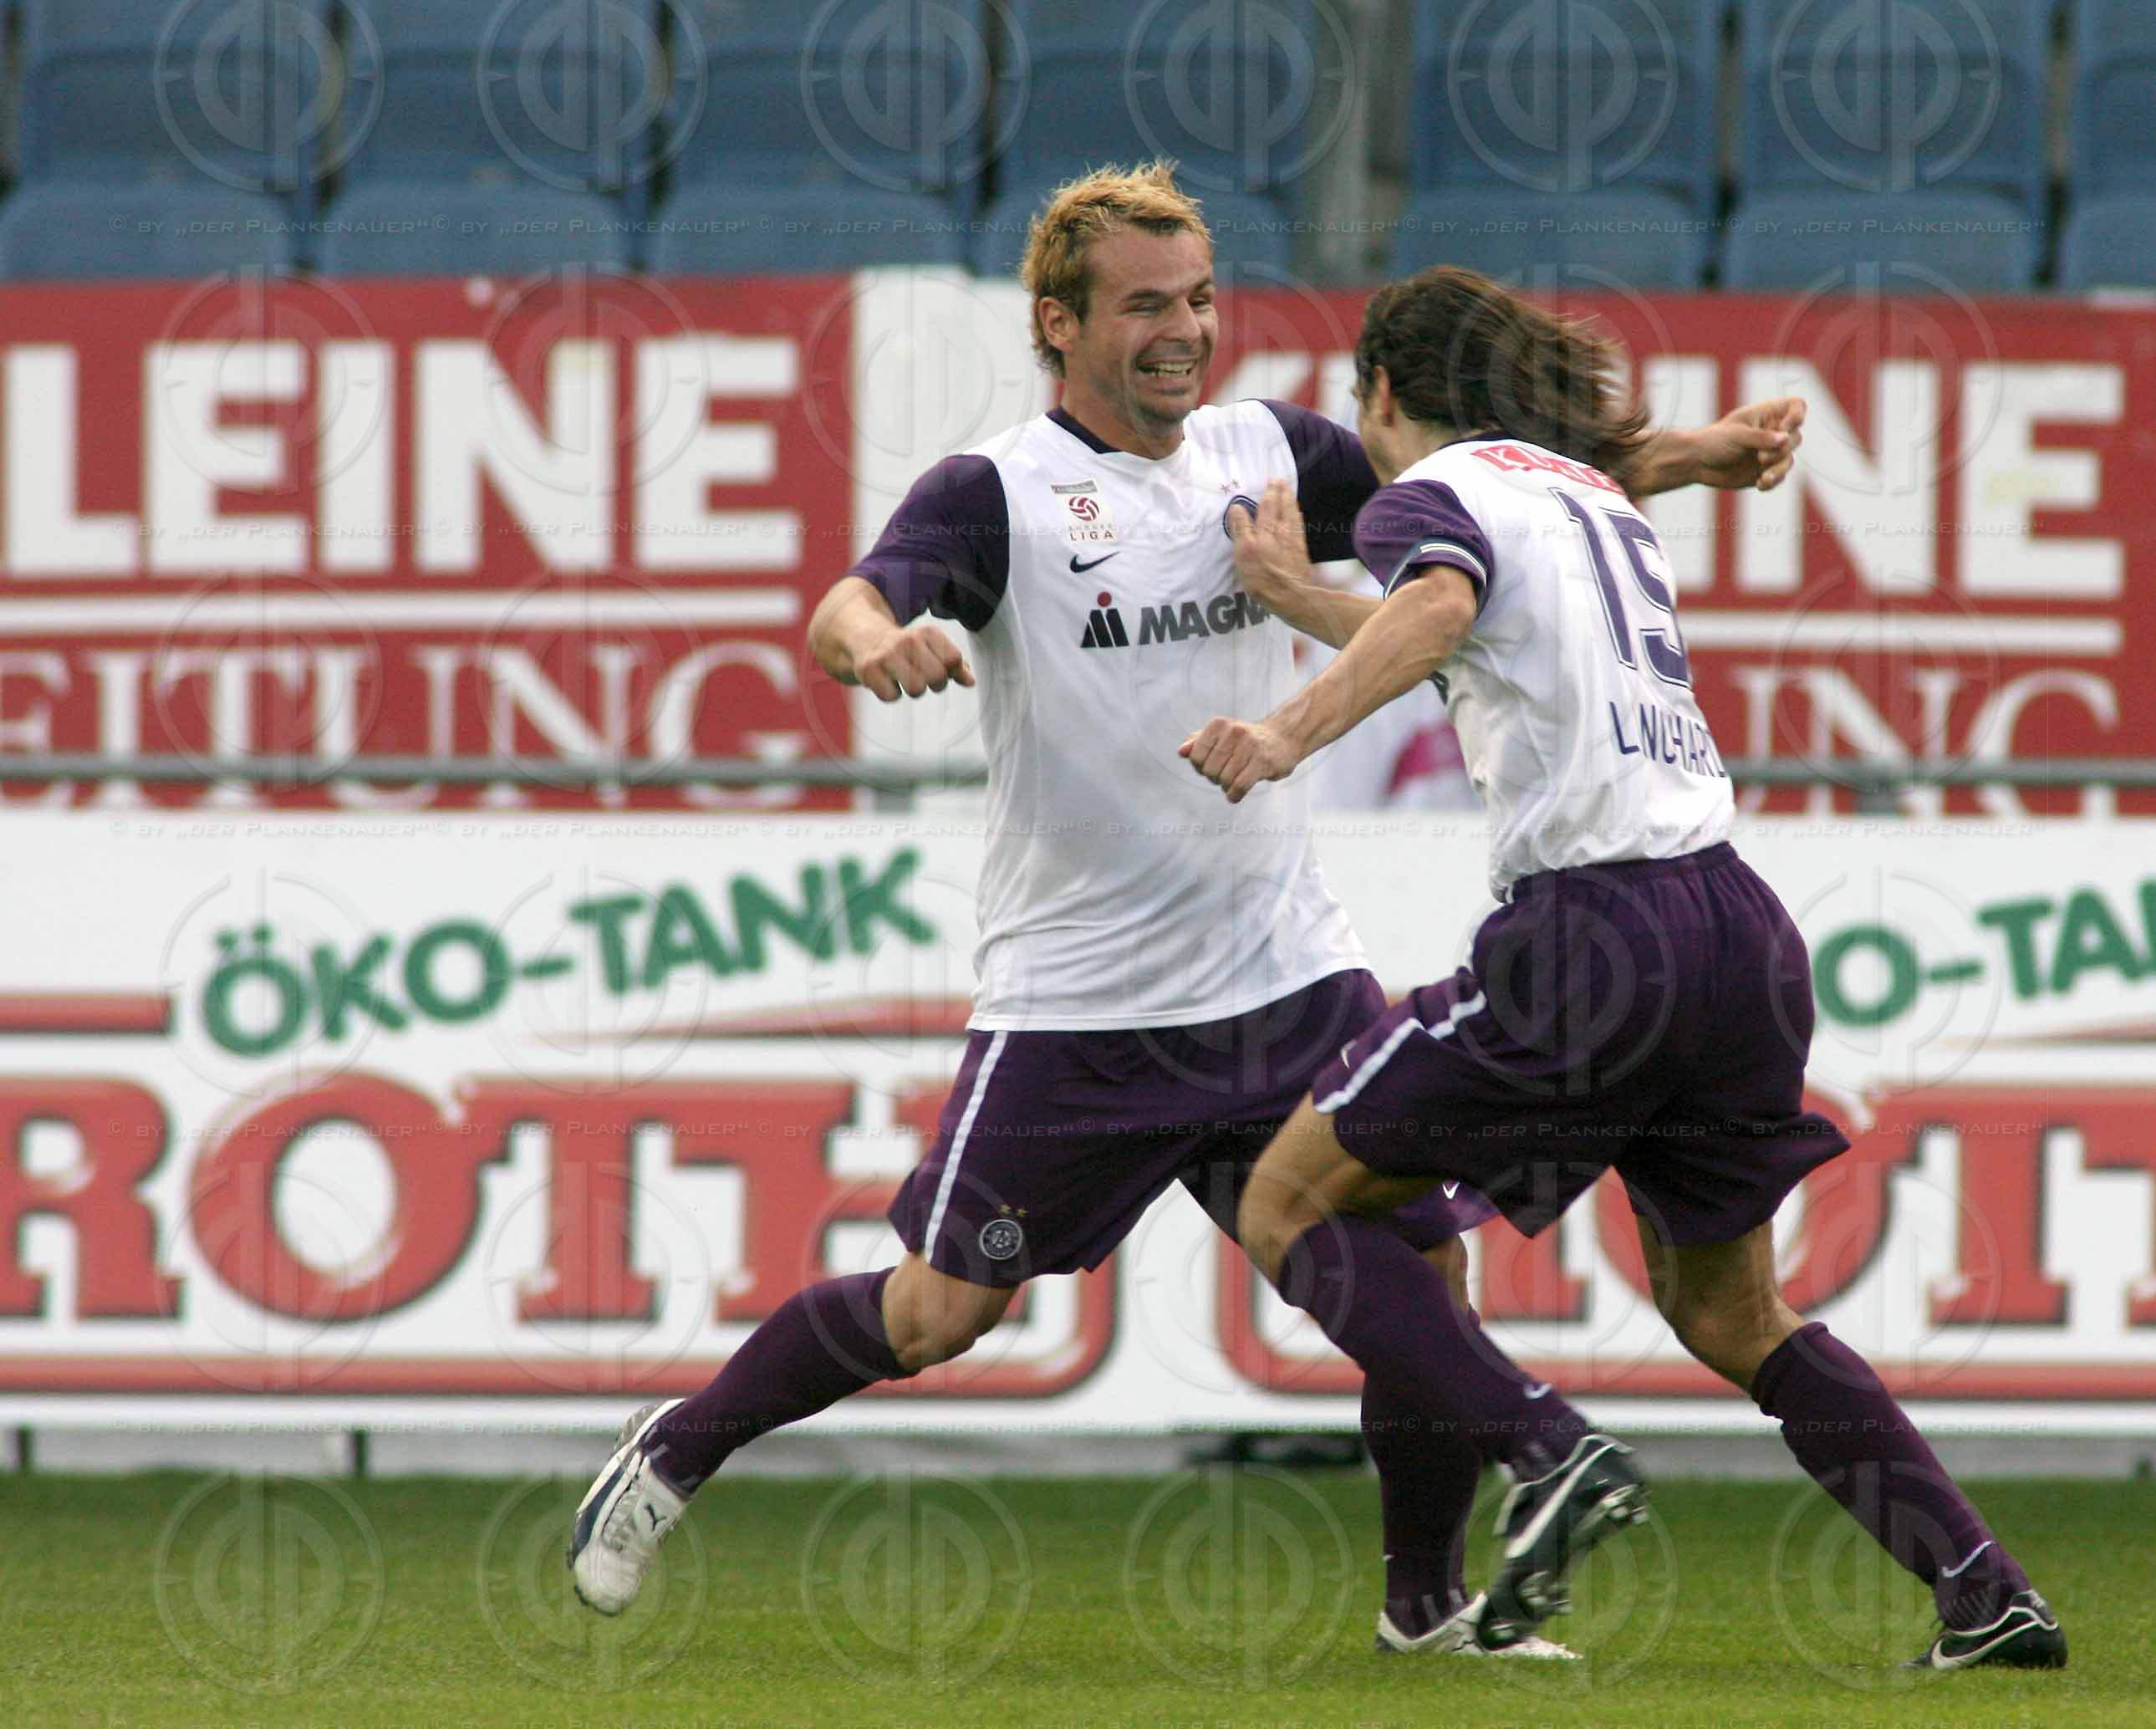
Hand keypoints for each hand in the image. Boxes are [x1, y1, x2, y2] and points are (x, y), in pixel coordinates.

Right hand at [853, 621, 973, 700]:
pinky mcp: (869, 669)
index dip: (951, 672)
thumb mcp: (932, 647)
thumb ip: (954, 664)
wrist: (867, 637)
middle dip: (935, 683)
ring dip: (913, 690)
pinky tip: (887, 681)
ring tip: (905, 679)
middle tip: (924, 677)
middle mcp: (908, 640)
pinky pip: (891, 696)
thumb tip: (970, 682)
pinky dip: (891, 694)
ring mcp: (887, 655)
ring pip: (916, 688)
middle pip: (937, 676)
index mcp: (927, 633)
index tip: (941, 669)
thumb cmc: (906, 648)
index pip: (953, 659)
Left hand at [1178, 716, 1298, 803]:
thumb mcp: (1221, 736)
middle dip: (1214, 778)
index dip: (1200, 767)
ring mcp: (1250, 745)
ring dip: (1226, 787)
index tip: (1212, 766)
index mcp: (1219, 724)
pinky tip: (1235, 795)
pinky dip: (1233, 796)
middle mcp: (1234, 731)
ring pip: (1224, 779)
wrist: (1283, 738)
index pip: (1195, 756)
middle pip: (1209, 770)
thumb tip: (1182, 752)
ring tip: (1234, 781)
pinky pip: (1239, 787)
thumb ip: (1198, 742)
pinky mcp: (1263, 762)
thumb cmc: (1247, 740)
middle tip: (1226, 774)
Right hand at [1227, 477, 1311, 606]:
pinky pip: (1298, 525)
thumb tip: (1237, 508)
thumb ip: (1241, 528)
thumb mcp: (1244, 553)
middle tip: (1277, 479)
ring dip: (1289, 499)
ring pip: (1292, 513)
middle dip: (1279, 491)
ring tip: (1287, 490)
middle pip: (1280, 506)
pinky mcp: (1300, 550)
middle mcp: (1280, 530)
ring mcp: (1292, 539)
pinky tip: (1296, 514)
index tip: (1265, 482)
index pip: (1262, 506)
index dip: (1264, 493)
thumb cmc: (1263, 577)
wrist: (1292, 595)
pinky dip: (1296, 515)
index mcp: (1264, 530)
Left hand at [1690, 397, 1805, 491]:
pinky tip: (1759, 484)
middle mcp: (1773, 432)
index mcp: (1767, 414)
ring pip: (1789, 459)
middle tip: (1761, 457)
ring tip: (1764, 478)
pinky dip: (1772, 482)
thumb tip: (1784, 438)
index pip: (1796, 406)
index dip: (1797, 415)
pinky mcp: (1766, 471)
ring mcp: (1770, 452)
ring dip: (1779, 469)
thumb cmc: (1713, 440)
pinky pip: (1779, 477)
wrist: (1697, 463)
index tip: (1785, 427)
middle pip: (1796, 437)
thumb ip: (1760, 437)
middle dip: (1782, 449)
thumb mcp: (1736, 435)